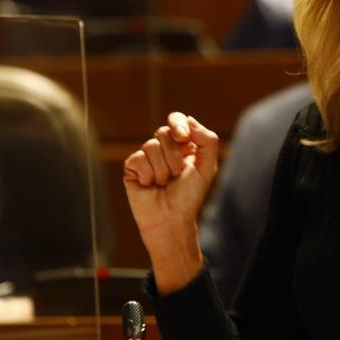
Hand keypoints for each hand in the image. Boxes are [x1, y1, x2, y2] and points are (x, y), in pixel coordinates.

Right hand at [123, 112, 218, 292]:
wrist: (170, 219)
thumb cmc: (189, 196)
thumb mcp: (207, 167)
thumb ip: (207, 140)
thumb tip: (189, 120)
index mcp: (183, 145)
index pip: (177, 120)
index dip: (178, 124)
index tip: (182, 137)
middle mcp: (164, 148)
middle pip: (163, 132)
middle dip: (173, 156)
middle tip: (176, 175)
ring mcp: (147, 157)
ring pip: (150, 145)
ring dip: (162, 169)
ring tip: (163, 183)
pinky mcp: (132, 167)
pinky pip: (138, 159)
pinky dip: (148, 175)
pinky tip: (150, 186)